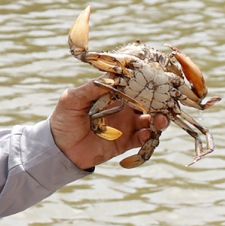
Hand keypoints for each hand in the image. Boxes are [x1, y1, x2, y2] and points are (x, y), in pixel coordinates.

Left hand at [50, 80, 168, 170]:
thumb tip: (109, 76)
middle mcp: (122, 108)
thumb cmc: (63, 119)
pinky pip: (142, 138)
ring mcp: (125, 125)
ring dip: (158, 119)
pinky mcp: (125, 142)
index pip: (132, 84)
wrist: (59, 148)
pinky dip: (148, 136)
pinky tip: (146, 133)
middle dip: (158, 101)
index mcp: (112, 94)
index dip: (144, 81)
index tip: (156, 77)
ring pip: (149, 120)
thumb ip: (90, 88)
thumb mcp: (72, 99)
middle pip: (147, 102)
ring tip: (159, 119)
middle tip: (165, 100)